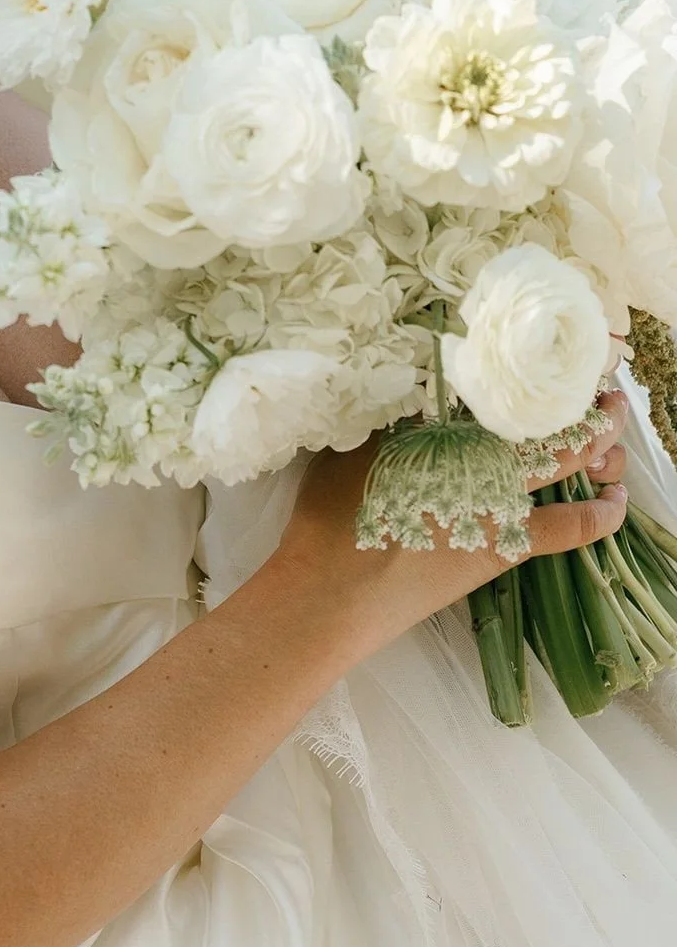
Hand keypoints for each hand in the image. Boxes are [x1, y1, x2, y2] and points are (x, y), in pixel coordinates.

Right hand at [272, 390, 630, 654]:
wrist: (333, 592)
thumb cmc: (330, 518)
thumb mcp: (349, 449)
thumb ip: (386, 414)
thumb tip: (412, 381)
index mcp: (444, 424)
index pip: (506, 384)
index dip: (539, 368)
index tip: (557, 354)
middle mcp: (482, 454)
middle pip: (547, 412)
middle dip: (578, 394)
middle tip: (596, 381)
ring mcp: (502, 500)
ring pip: (571, 458)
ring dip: (599, 440)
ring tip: (610, 428)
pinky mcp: (508, 545)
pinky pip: (571, 526)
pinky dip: (601, 512)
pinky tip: (616, 497)